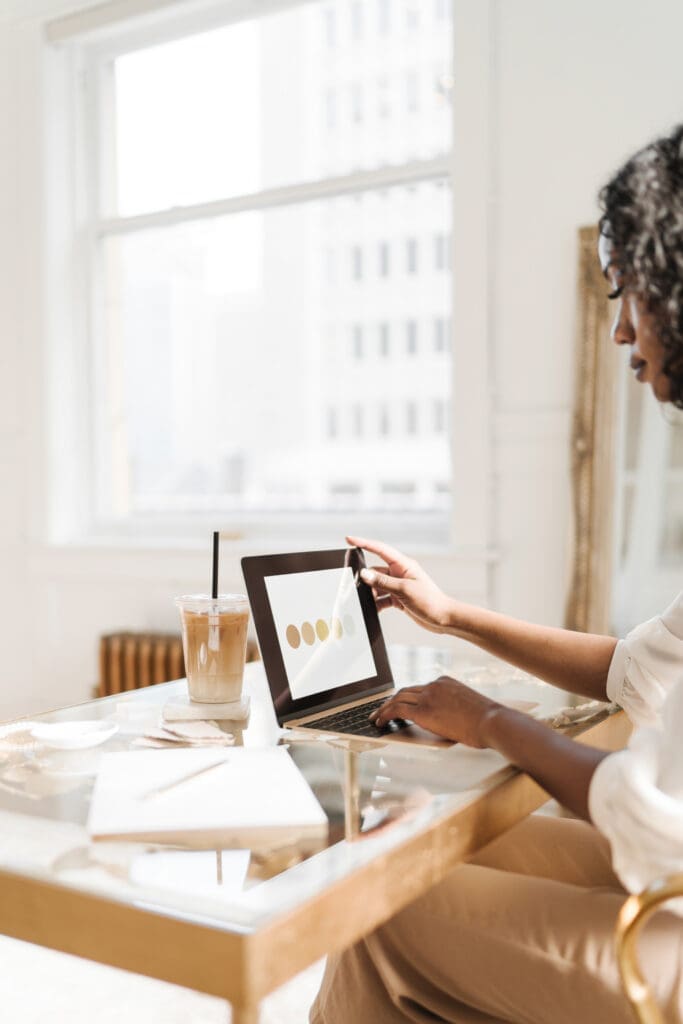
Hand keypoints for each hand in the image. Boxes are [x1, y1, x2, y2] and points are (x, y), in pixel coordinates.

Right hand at [347, 535, 451, 633]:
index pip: (380, 549)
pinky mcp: (398, 598)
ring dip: (372, 594)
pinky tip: (374, 610)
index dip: (364, 543)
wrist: (444, 618)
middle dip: (366, 580)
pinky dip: (377, 604)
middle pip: (376, 571)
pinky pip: (382, 598)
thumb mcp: (403, 590)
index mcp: (404, 565)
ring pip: (377, 586)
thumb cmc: (430, 602)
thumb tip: (364, 574)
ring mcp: (399, 586)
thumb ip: (382, 582)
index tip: (349, 539)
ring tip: (369, 602)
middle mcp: (400, 573)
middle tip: (356, 587)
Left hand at [371, 676, 502, 747]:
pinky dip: (385, 714)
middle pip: (405, 691)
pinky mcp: (423, 710)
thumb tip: (442, 720)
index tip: (399, 705)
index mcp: (445, 682)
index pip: (420, 688)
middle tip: (381, 710)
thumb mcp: (467, 707)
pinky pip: (397, 710)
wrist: (492, 721)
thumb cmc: (487, 720)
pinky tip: (380, 723)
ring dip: (384, 709)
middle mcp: (434, 685)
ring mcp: (428, 696)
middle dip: (391, 701)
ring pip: (398, 698)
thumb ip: (452, 708)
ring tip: (376, 719)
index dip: (407, 698)